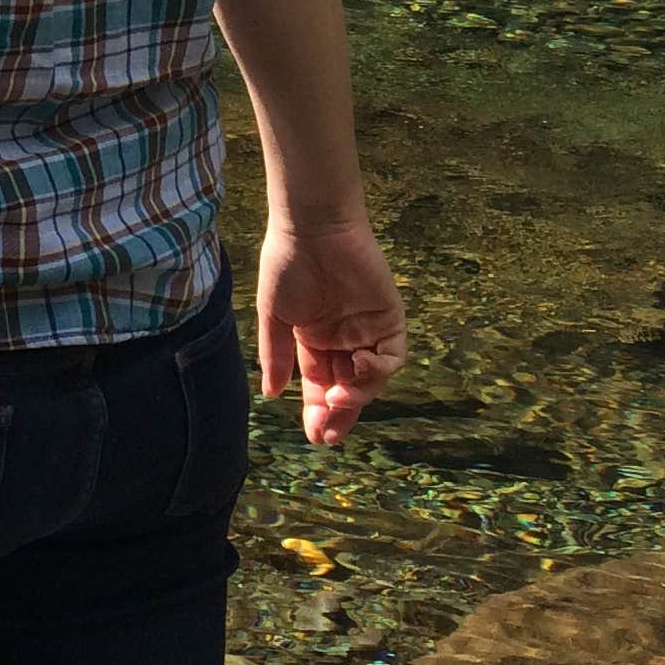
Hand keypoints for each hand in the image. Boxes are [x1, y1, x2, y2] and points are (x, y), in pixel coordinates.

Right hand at [256, 216, 407, 444]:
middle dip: (340, 415)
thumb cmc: (287, 264)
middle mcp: (343, 340)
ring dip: (358, 395)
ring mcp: (368, 331)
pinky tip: (359, 367)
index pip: (321, 386)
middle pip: (348, 389)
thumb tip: (272, 393)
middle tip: (329, 435)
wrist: (312, 228)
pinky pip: (392, 356)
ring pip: (371, 379)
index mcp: (314, 341)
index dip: (319, 412)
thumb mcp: (274, 315)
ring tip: (340, 399)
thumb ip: (276, 354)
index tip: (315, 436)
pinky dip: (378, 369)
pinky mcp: (390, 319)